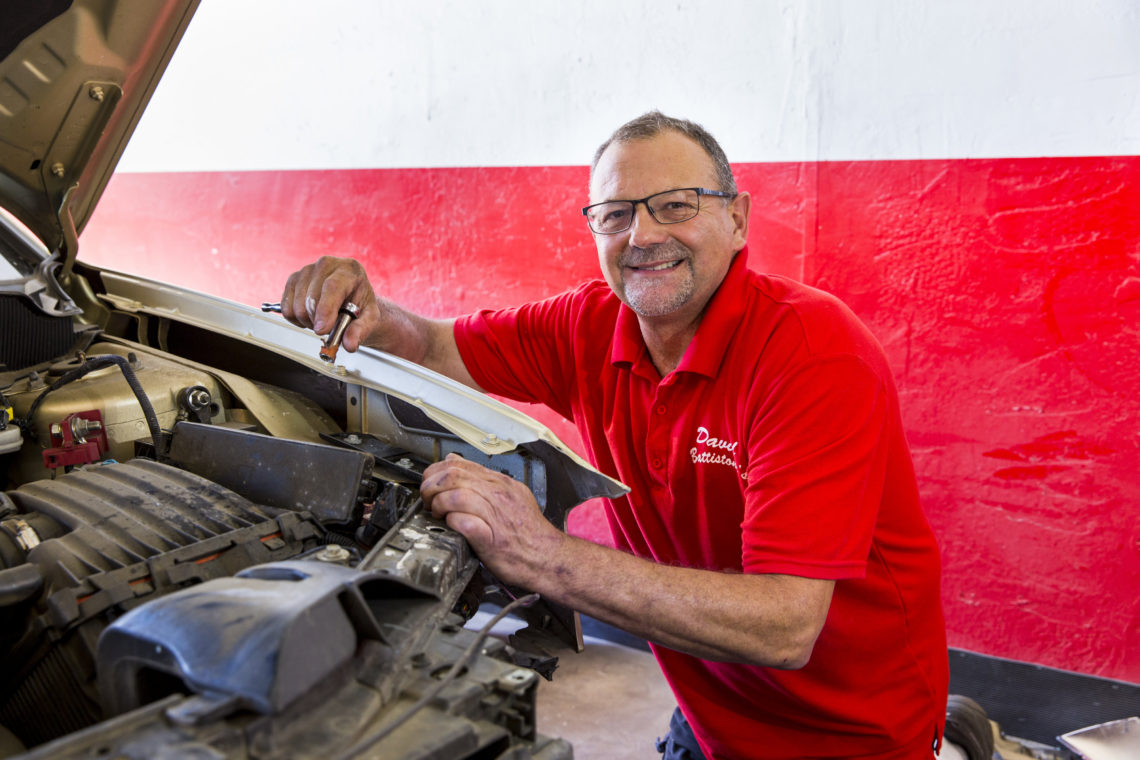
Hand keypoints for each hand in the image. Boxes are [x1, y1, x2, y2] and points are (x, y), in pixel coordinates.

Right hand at [280, 256, 379, 352]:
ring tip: (322, 319)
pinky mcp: (293, 279)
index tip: (322, 329)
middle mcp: (326, 265)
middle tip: (331, 325)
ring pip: (297, 306)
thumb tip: (349, 344)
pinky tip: (310, 316)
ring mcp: (307, 270)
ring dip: (308, 321)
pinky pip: (286, 308)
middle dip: (319, 321)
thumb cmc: (360, 306)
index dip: (325, 310)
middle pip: (311, 299)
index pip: (332, 287)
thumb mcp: (369, 319)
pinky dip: (296, 319)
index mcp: (349, 270)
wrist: (351, 299)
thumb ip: (360, 331)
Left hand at [420, 454, 563, 585]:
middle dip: (431, 487)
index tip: (431, 484)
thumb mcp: (509, 495)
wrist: (548, 558)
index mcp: (500, 483)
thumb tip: (454, 462)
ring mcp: (495, 516)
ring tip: (436, 513)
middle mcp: (497, 495)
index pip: (458, 464)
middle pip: (453, 476)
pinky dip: (451, 522)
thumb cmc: (527, 532)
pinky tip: (450, 525)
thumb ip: (481, 479)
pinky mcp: (490, 539)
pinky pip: (464, 523)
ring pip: (455, 496)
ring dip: (438, 504)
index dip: (436, 473)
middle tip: (427, 499)